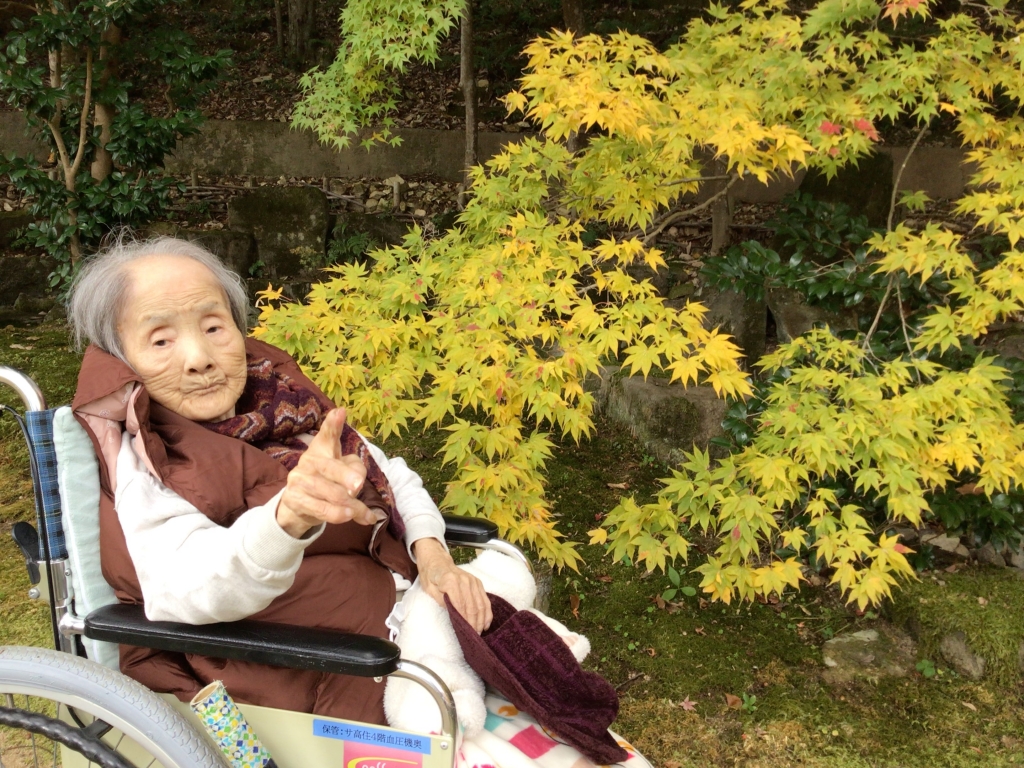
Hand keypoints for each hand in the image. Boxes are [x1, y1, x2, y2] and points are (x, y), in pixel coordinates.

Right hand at [276, 408, 378, 537]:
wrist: (298, 507)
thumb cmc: (327, 482)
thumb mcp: (344, 472)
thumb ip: (355, 470)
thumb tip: (358, 480)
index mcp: (322, 450)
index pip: (327, 435)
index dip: (333, 424)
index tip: (340, 412)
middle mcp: (308, 461)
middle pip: (330, 467)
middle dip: (345, 476)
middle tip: (358, 485)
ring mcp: (298, 480)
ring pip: (330, 493)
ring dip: (351, 505)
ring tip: (364, 513)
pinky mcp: (294, 499)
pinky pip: (321, 509)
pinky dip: (339, 516)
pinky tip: (350, 517)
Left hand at [414, 538, 491, 632]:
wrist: (437, 561)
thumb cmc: (431, 576)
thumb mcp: (429, 589)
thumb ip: (441, 601)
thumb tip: (453, 613)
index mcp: (450, 581)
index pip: (460, 605)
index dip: (464, 621)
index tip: (465, 633)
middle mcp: (465, 580)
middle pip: (473, 606)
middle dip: (474, 623)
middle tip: (473, 636)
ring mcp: (473, 581)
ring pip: (481, 604)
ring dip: (481, 620)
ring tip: (479, 632)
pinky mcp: (477, 582)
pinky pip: (485, 599)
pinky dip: (487, 612)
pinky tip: (486, 623)